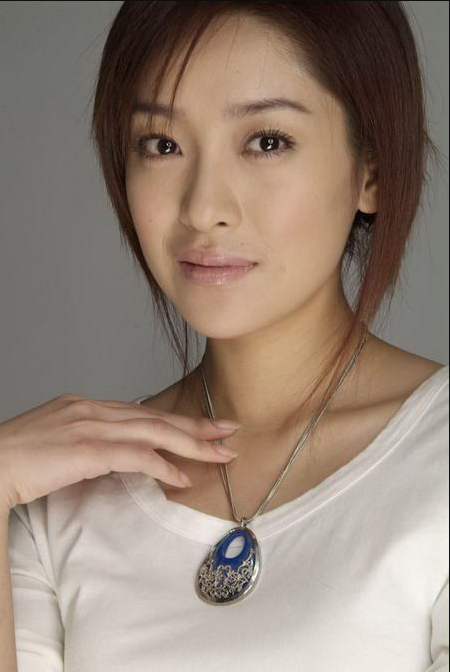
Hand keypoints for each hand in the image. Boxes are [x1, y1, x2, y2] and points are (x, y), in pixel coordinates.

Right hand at [0, 393, 240, 510]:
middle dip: (197, 426)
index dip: (174, 420)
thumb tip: (117, 457)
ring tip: (222, 454)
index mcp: (87, 405)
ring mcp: (91, 425)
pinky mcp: (88, 448)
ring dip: (193, 444)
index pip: (142, 412)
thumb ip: (90, 443)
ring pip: (155, 432)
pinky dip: (164, 467)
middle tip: (230, 430)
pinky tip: (183, 478)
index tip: (202, 427)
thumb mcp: (59, 442)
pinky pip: (137, 456)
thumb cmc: (15, 459)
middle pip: (156, 417)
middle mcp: (93, 408)